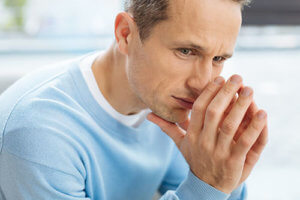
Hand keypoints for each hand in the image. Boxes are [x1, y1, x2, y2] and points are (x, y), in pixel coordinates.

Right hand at [147, 75, 267, 193]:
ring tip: (249, 89)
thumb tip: (148, 115)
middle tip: (237, 77)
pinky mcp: (234, 162)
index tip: (220, 79)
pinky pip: (245, 142)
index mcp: (192, 135)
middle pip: (214, 113)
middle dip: (226, 93)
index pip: (198, 109)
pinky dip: (255, 127)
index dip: (209, 93)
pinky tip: (262, 113)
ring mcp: (219, 152)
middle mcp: (203, 142)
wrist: (207, 186)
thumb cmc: (196, 159)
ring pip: (230, 125)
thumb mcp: (181, 144)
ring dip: (240, 105)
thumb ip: (168, 127)